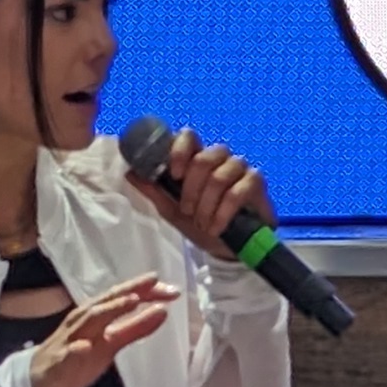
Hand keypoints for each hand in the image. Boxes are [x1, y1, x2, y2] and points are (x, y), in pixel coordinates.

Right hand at [28, 275, 175, 386]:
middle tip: (154, 282)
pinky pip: (67, 355)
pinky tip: (86, 347)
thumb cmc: (80, 354)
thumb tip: (163, 311)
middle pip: (107, 301)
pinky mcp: (60, 362)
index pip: (121, 296)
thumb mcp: (112, 341)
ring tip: (132, 301)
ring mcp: (70, 339)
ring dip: (109, 310)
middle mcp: (83, 321)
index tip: (171, 288)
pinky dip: (77, 350)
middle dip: (130, 291)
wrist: (42, 380)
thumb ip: (136, 328)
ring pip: (88, 321)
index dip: (145, 290)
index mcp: (96, 314)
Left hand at [128, 130, 274, 260]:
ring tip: (204, 224)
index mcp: (197, 158)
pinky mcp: (256, 182)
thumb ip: (154, 190)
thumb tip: (130, 172)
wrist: (227, 249)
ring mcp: (239, 168)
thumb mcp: (172, 210)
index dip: (179, 151)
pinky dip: (224, 212)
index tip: (174, 175)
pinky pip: (238, 191)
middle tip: (188, 212)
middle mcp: (219, 158)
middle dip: (192, 190)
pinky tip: (217, 226)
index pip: (188, 136)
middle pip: (203, 159)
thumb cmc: (200, 225)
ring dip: (207, 205)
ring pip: (220, 177)